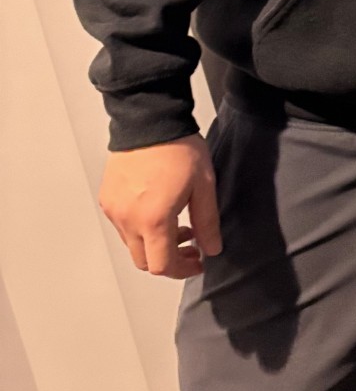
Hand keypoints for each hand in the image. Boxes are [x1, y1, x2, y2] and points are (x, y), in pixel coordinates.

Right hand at [99, 134, 221, 278]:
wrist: (150, 120)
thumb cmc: (177, 148)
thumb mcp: (204, 186)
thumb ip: (207, 222)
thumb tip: (212, 248)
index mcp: (153, 220)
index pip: (163, 266)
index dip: (183, 270)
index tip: (197, 261)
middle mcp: (128, 219)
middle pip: (144, 262)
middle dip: (169, 260)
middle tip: (191, 245)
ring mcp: (114, 210)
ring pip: (132, 245)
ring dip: (154, 244)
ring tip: (178, 225)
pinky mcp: (107, 199)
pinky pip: (122, 227)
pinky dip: (139, 229)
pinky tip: (157, 212)